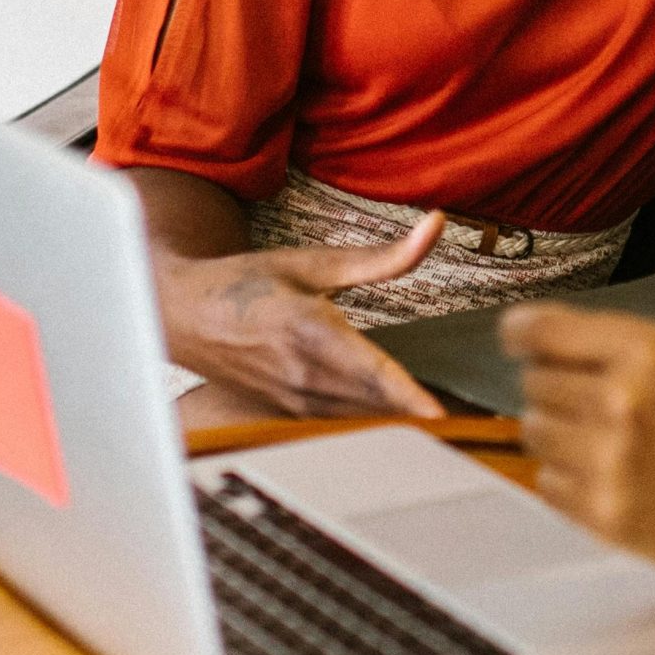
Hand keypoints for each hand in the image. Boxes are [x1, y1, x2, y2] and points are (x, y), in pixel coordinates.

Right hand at [157, 217, 446, 421]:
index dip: (406, 396)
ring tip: (452, 431)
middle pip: (375, 402)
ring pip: (361, 418)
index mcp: (309, 331)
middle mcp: (302, 375)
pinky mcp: (291, 413)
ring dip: (401, 422)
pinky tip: (406, 423)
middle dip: (420, 413)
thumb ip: (382, 256)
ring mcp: (294, 400)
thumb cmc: (247, 282)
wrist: (180, 315)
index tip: (440, 416)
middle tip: (474, 424)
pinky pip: (343, 422)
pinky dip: (374, 423)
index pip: (369, 371)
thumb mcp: (313, 262)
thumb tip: (436, 224)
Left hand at [502, 306, 654, 624]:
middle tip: (597, 404)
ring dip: (559, 434)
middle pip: (532, 382)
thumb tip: (529, 331)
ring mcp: (608, 461)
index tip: (519, 340)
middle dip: (557, 389)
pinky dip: (569, 479)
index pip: (541, 330)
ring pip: (532, 431)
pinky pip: (546, 481)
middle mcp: (621, 402)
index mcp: (646, 352)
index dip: (521, 333)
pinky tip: (611, 476)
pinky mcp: (599, 511)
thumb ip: (612, 334)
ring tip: (606, 441)